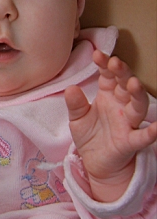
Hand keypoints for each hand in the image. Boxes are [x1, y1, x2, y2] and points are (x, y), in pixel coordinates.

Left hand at [65, 50, 156, 200]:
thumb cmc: (90, 136)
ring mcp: (128, 122)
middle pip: (124, 85)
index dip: (104, 65)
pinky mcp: (130, 141)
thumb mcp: (77, 119)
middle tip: (115, 62)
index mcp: (107, 95)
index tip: (97, 55)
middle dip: (121, 72)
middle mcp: (121, 105)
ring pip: (137, 105)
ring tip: (133, 83)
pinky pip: (142, 136)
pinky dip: (151, 132)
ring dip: (137, 94)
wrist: (96, 163)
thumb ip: (75, 105)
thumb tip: (70, 88)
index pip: (108, 76)